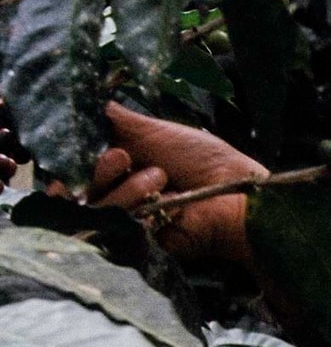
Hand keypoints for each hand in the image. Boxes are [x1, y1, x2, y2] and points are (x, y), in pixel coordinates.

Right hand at [90, 103, 263, 270]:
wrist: (237, 194)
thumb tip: (90, 102)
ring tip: (161, 178)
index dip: (77, 162)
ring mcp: (125, 222)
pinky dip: (143, 213)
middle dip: (99, 171)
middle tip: (123, 157)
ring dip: (128, 189)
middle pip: (77, 192)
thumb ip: (119, 120)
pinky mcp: (138, 245)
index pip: (76, 170)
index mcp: (116, 170)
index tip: (97, 146)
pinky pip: (120, 230)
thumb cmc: (204, 161)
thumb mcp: (158, 131)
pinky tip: (168, 206)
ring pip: (98, 210)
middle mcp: (115, 196)